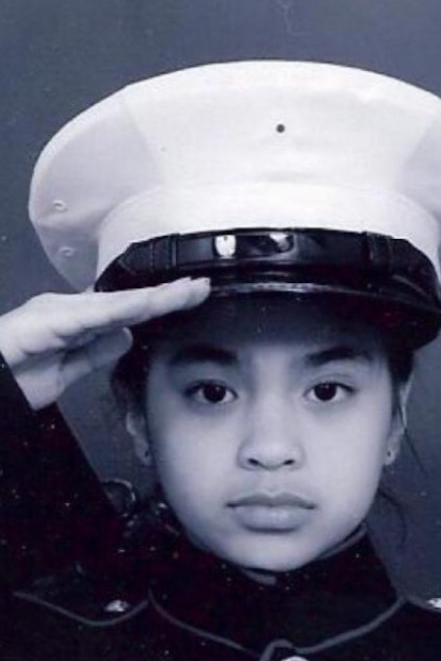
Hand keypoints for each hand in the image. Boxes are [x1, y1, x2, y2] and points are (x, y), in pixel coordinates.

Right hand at [0, 278, 210, 409]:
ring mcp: (58, 313)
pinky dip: (120, 309)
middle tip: (201, 287)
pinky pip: (91, 315)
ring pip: (116, 303)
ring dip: (154, 297)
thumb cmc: (13, 372)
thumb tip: (126, 338)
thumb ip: (96, 352)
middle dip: (167, 294)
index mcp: (76, 321)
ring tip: (187, 292)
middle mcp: (70, 310)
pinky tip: (145, 306)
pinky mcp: (46, 321)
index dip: (161, 302)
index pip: (128, 310)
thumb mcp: (68, 368)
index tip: (192, 297)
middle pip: (129, 301)